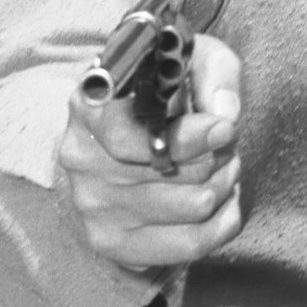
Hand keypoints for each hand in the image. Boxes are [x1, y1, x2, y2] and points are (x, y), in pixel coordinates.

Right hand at [59, 33, 243, 269]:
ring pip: (193, 205)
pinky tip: (223, 201)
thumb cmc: (157, 96)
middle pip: (173, 172)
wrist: (117, 141)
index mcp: (88, 105)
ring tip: (224, 167)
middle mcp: (80, 158)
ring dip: (225, 183)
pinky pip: (192, 243)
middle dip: (217, 155)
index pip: (128, 138)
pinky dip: (223, 221)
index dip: (187, 138)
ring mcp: (92, 206)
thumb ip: (214, 74)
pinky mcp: (112, 243)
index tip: (224, 128)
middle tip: (226, 143)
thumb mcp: (187, 62)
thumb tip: (226, 115)